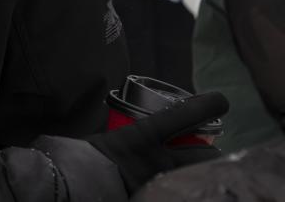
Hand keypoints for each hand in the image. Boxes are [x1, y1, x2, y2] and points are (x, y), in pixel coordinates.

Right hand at [86, 92, 228, 192]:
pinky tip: (178, 187)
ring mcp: (160, 182)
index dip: (208, 105)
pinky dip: (180, 187)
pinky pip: (177, 190)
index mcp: (143, 135)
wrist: (72, 185)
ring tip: (201, 172)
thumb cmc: (82, 157)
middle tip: (211, 151)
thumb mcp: (103, 136)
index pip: (185, 115)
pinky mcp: (154, 196)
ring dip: (202, 173)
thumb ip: (123, 134)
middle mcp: (158, 160)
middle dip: (213, 153)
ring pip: (197, 176)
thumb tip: (125, 131)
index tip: (220, 101)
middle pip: (204, 154)